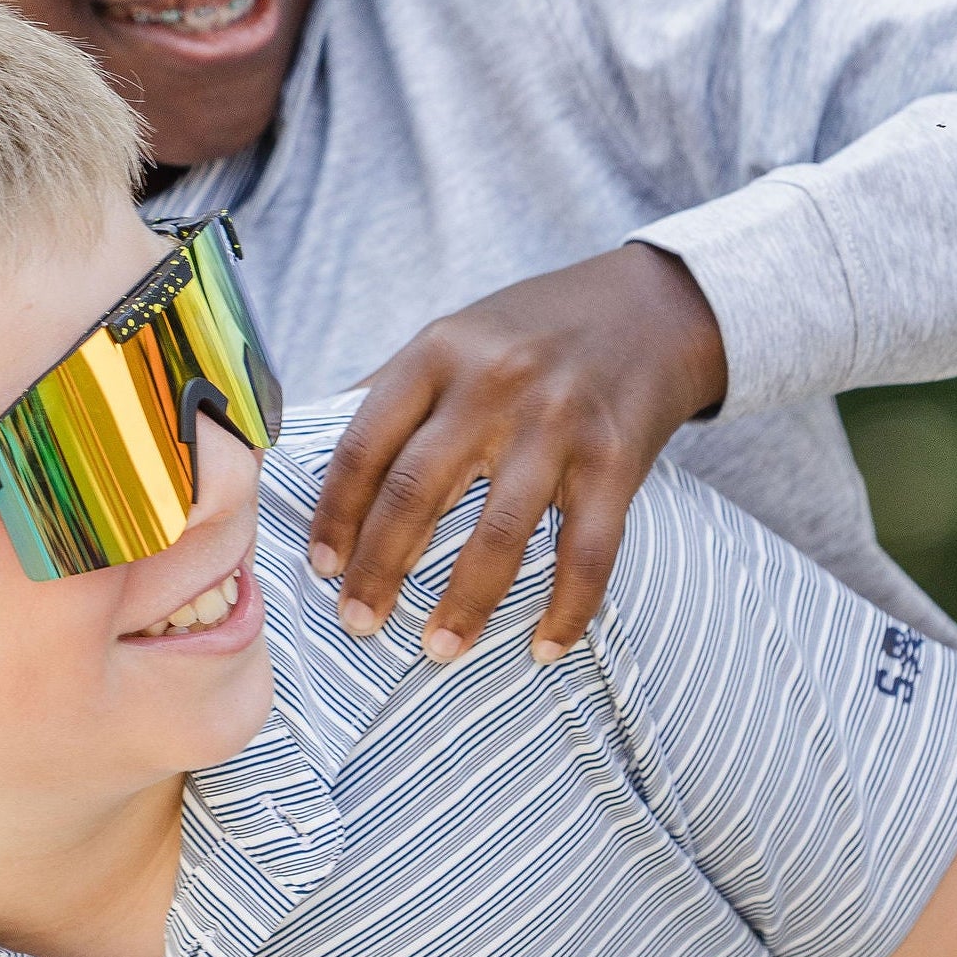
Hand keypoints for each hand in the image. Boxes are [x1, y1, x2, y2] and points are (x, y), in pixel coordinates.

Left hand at [308, 242, 728, 663]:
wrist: (652, 307)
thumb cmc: (530, 333)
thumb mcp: (452, 336)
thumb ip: (388, 391)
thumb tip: (304, 452)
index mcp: (438, 352)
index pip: (364, 445)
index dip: (334, 514)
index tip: (319, 568)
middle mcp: (494, 384)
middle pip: (416, 492)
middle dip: (379, 569)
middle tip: (357, 623)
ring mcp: (560, 424)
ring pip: (499, 532)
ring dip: (465, 603)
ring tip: (438, 649)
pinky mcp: (617, 460)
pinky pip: (589, 552)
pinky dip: (567, 608)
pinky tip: (544, 648)